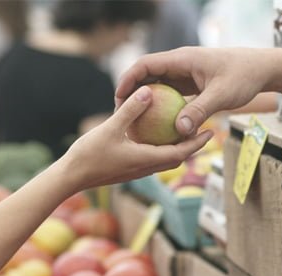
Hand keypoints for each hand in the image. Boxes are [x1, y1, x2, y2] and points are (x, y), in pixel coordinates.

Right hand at [63, 85, 213, 190]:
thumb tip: (148, 91)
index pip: (180, 153)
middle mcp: (145, 168)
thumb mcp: (110, 128)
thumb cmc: (89, 154)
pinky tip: (155, 135)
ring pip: (164, 160)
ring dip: (177, 148)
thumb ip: (130, 110)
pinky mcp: (128, 170)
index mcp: (146, 160)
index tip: (211, 131)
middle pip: (177, 158)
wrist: (71, 178)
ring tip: (184, 131)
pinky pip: (151, 158)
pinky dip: (160, 148)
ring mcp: (137, 171)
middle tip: (204, 130)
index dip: (197, 143)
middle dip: (193, 146)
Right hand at [115, 47, 270, 136]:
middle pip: (147, 75)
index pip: (146, 65)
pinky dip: (162, 108)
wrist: (261, 70)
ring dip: (146, 102)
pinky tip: (158, 127)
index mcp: (182, 59)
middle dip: (132, 93)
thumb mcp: (221, 95)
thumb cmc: (243, 77)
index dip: (128, 79)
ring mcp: (185, 74)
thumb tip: (179, 130)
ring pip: (158, 86)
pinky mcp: (191, 85)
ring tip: (134, 122)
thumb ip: (200, 111)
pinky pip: (171, 95)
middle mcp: (180, 65)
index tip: (118, 98)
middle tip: (120, 114)